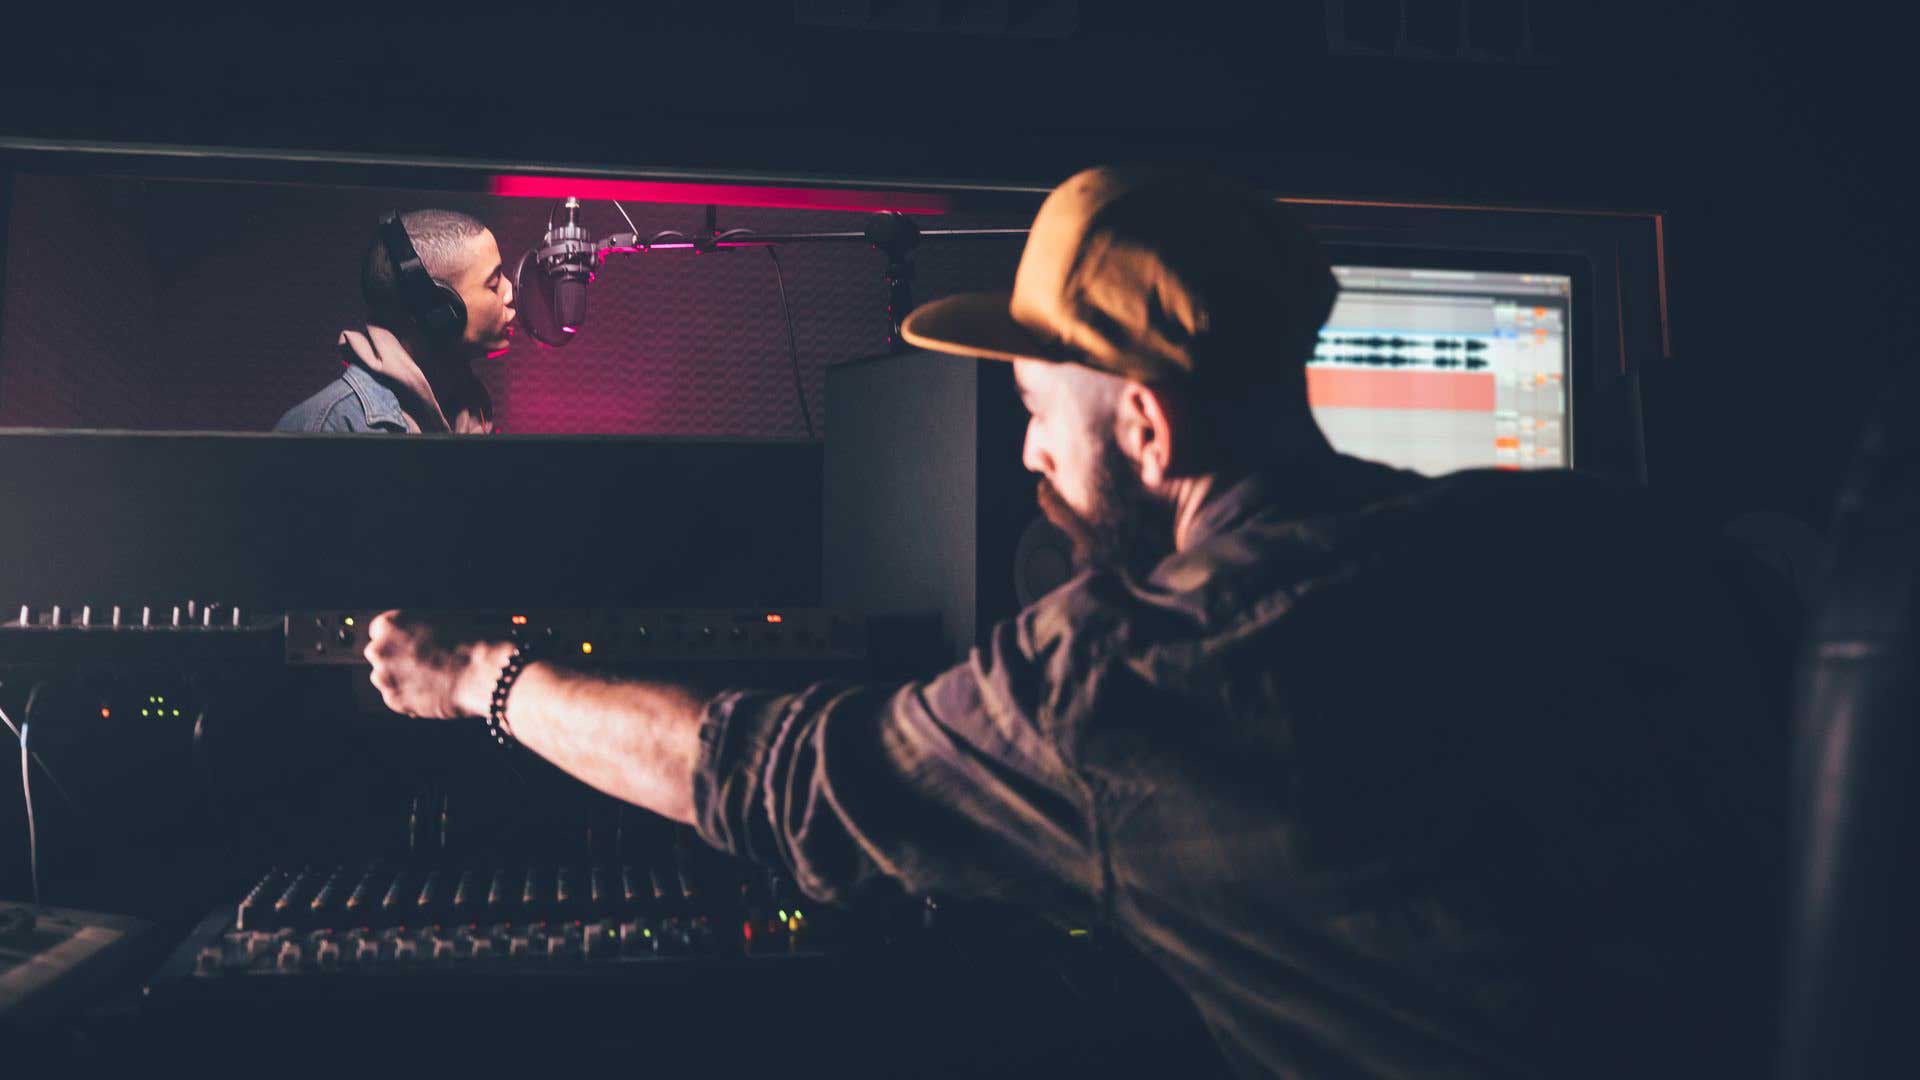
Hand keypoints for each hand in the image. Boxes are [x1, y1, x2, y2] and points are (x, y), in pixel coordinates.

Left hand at [363, 610, 513, 718]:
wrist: (478, 673)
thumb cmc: (466, 645)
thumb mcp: (437, 623)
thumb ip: (415, 631)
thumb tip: (410, 641)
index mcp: (389, 624)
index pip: (379, 631)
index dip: (398, 639)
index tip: (409, 646)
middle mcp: (380, 649)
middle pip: (379, 655)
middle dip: (396, 660)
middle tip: (422, 664)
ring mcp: (384, 676)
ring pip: (386, 678)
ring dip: (401, 679)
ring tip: (430, 680)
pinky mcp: (393, 700)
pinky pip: (397, 698)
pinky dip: (409, 698)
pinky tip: (431, 693)